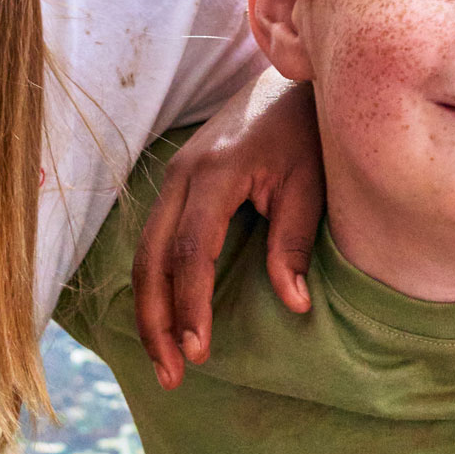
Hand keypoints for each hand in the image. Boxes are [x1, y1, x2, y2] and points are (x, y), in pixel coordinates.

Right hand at [133, 72, 323, 386]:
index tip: (198, 351)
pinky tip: (164, 320)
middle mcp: (181, 174)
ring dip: (150, 309)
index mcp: (215, 172)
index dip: (190, 305)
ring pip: (144, 252)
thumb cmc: (306, 132)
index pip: (191, 251)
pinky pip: (153, 241)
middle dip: (157, 321)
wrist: (288, 79)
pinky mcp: (175, 184)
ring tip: (165, 361)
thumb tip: (293, 304)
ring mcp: (172, 176)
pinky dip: (154, 284)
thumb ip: (294, 242)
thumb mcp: (309, 184)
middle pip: (151, 258)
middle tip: (172, 375)